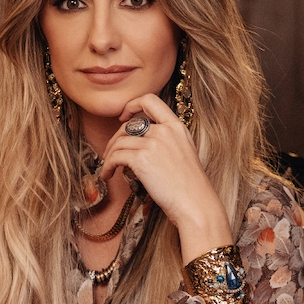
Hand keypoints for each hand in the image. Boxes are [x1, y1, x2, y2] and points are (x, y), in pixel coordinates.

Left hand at [99, 95, 232, 262]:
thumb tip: (141, 142)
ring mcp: (153, 143)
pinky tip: (108, 175)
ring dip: (109, 155)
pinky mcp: (142, 159)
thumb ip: (167, 141)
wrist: (196, 203)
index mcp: (177, 127)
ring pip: (119, 141)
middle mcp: (165, 131)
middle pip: (128, 124)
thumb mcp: (184, 153)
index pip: (150, 100)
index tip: (123, 117)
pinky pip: (115, 156)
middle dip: (115, 138)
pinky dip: (108, 165)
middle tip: (111, 152)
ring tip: (108, 168)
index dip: (132, 105)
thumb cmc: (190, 186)